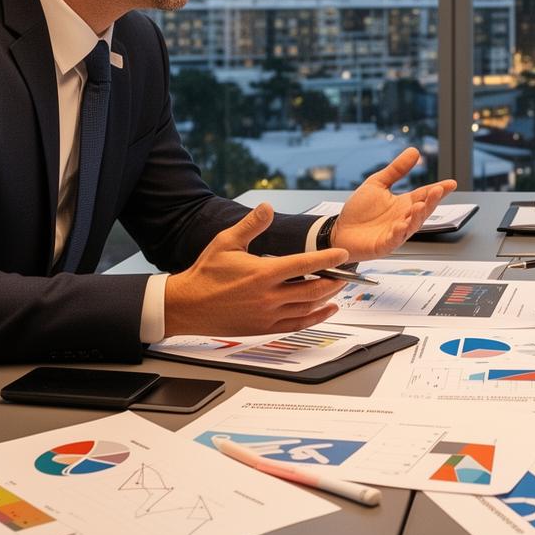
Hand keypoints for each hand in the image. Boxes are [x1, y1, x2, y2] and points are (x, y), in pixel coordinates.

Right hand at [161, 204, 349, 334]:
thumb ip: (250, 225)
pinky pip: (298, 324)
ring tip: (339, 288)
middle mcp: (268, 297)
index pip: (304, 264)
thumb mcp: (226, 242)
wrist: (187, 306)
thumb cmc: (206, 274)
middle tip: (346, 272)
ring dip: (328, 298)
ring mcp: (267, 315)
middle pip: (313, 289)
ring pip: (308, 308)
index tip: (343, 254)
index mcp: (262, 273)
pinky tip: (327, 310)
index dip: (328, 259)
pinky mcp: (264, 328)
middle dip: (334, 280)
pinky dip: (316, 317)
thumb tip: (266, 206)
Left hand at [331, 147, 458, 260]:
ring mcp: (396, 232)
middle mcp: (404, 218)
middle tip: (437, 191)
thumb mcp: (377, 184)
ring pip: (413, 225)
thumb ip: (396, 170)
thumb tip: (414, 151)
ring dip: (418, 216)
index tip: (451, 183)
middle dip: (432, 201)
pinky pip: (395, 239)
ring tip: (421, 205)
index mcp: (404, 204)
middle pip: (423, 210)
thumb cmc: (358, 211)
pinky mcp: (385, 245)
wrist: (339, 231)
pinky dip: (400, 232)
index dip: (438, 190)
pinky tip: (402, 224)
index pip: (425, 195)